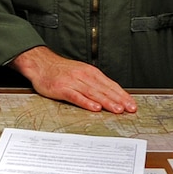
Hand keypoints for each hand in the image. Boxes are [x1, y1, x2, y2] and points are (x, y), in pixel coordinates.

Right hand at [12, 47, 136, 112]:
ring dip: (106, 102)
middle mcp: (84, 76)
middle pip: (105, 89)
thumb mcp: (81, 73)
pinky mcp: (62, 88)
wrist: (41, 63)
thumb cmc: (61, 70)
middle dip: (119, 100)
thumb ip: (95, 83)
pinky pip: (76, 97)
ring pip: (93, 93)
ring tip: (117, 110)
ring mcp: (73, 82)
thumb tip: (110, 94)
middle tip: (130, 109)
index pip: (110, 85)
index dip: (122, 95)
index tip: (131, 104)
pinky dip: (86, 102)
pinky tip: (95, 108)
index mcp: (91, 72)